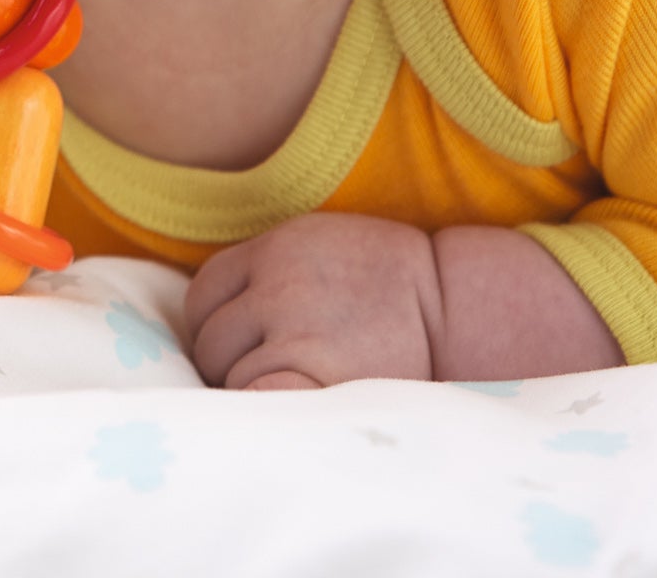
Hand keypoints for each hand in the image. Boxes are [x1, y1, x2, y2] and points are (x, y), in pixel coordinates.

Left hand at [184, 212, 436, 389]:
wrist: (452, 306)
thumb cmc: (383, 286)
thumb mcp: (317, 247)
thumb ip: (266, 269)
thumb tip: (209, 318)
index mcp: (275, 247)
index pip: (205, 294)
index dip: (213, 327)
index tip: (237, 348)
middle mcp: (278, 283)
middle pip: (211, 340)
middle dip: (229, 364)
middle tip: (271, 374)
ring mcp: (295, 329)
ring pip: (231, 377)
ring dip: (252, 392)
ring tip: (296, 388)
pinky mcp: (316, 373)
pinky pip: (259, 400)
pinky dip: (266, 409)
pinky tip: (288, 408)